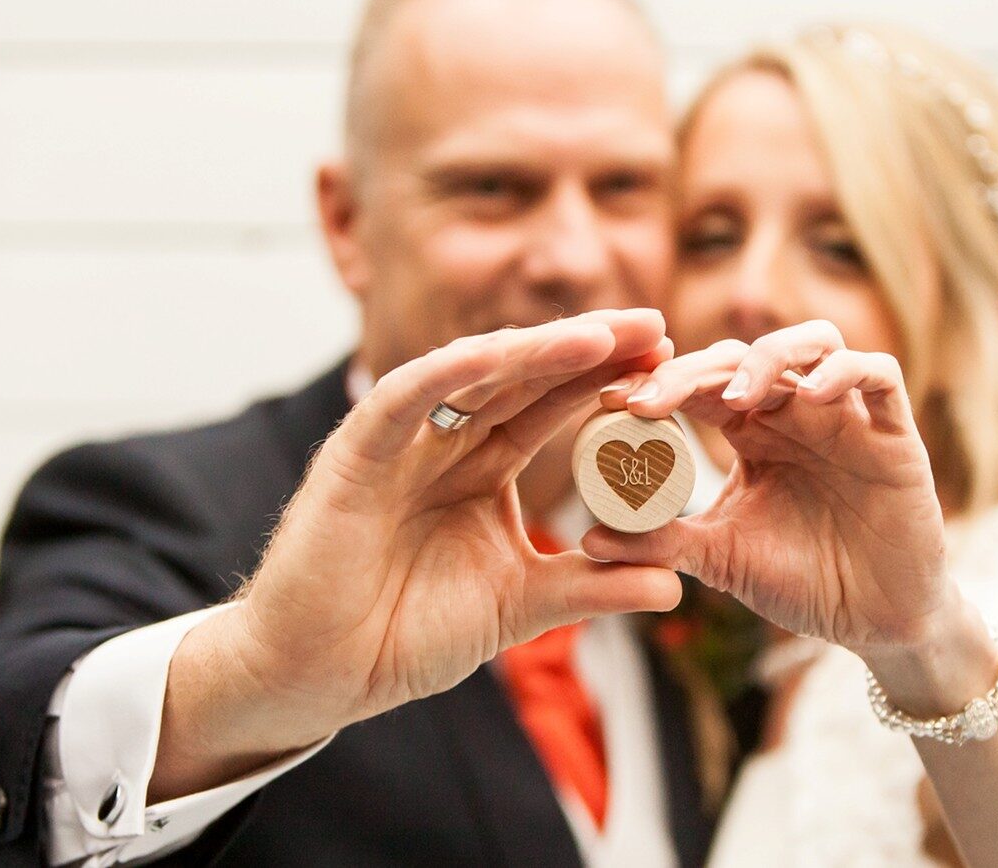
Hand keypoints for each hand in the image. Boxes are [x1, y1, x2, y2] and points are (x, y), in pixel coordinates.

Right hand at [180, 310, 681, 763]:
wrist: (321, 674)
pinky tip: (494, 352)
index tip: (670, 362)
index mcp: (483, 469)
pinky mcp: (354, 454)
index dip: (608, 380)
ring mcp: (400, 442)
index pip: (553, 407)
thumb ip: (591, 589)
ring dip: (534, 350)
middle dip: (588, 348)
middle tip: (654, 324)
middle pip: (524, 378)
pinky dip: (444, 373)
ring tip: (600, 334)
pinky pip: (401, 400)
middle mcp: (444, 443)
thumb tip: (676, 589)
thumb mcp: (520, 607)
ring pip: (472, 376)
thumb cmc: (404, 634)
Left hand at [581, 320, 953, 656]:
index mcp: (751, 432)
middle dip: (692, 370)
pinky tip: (810, 397)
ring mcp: (848, 416)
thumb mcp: (723, 561)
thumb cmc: (803, 582)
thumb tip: (588, 538)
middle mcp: (796, 411)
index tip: (610, 403)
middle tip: (650, 403)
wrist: (877, 622)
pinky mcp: (897, 433)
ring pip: (813, 342)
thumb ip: (663, 544)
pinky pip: (879, 376)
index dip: (657, 381)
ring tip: (733, 398)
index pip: (700, 382)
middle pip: (744, 355)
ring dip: (768, 356)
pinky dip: (845, 372)